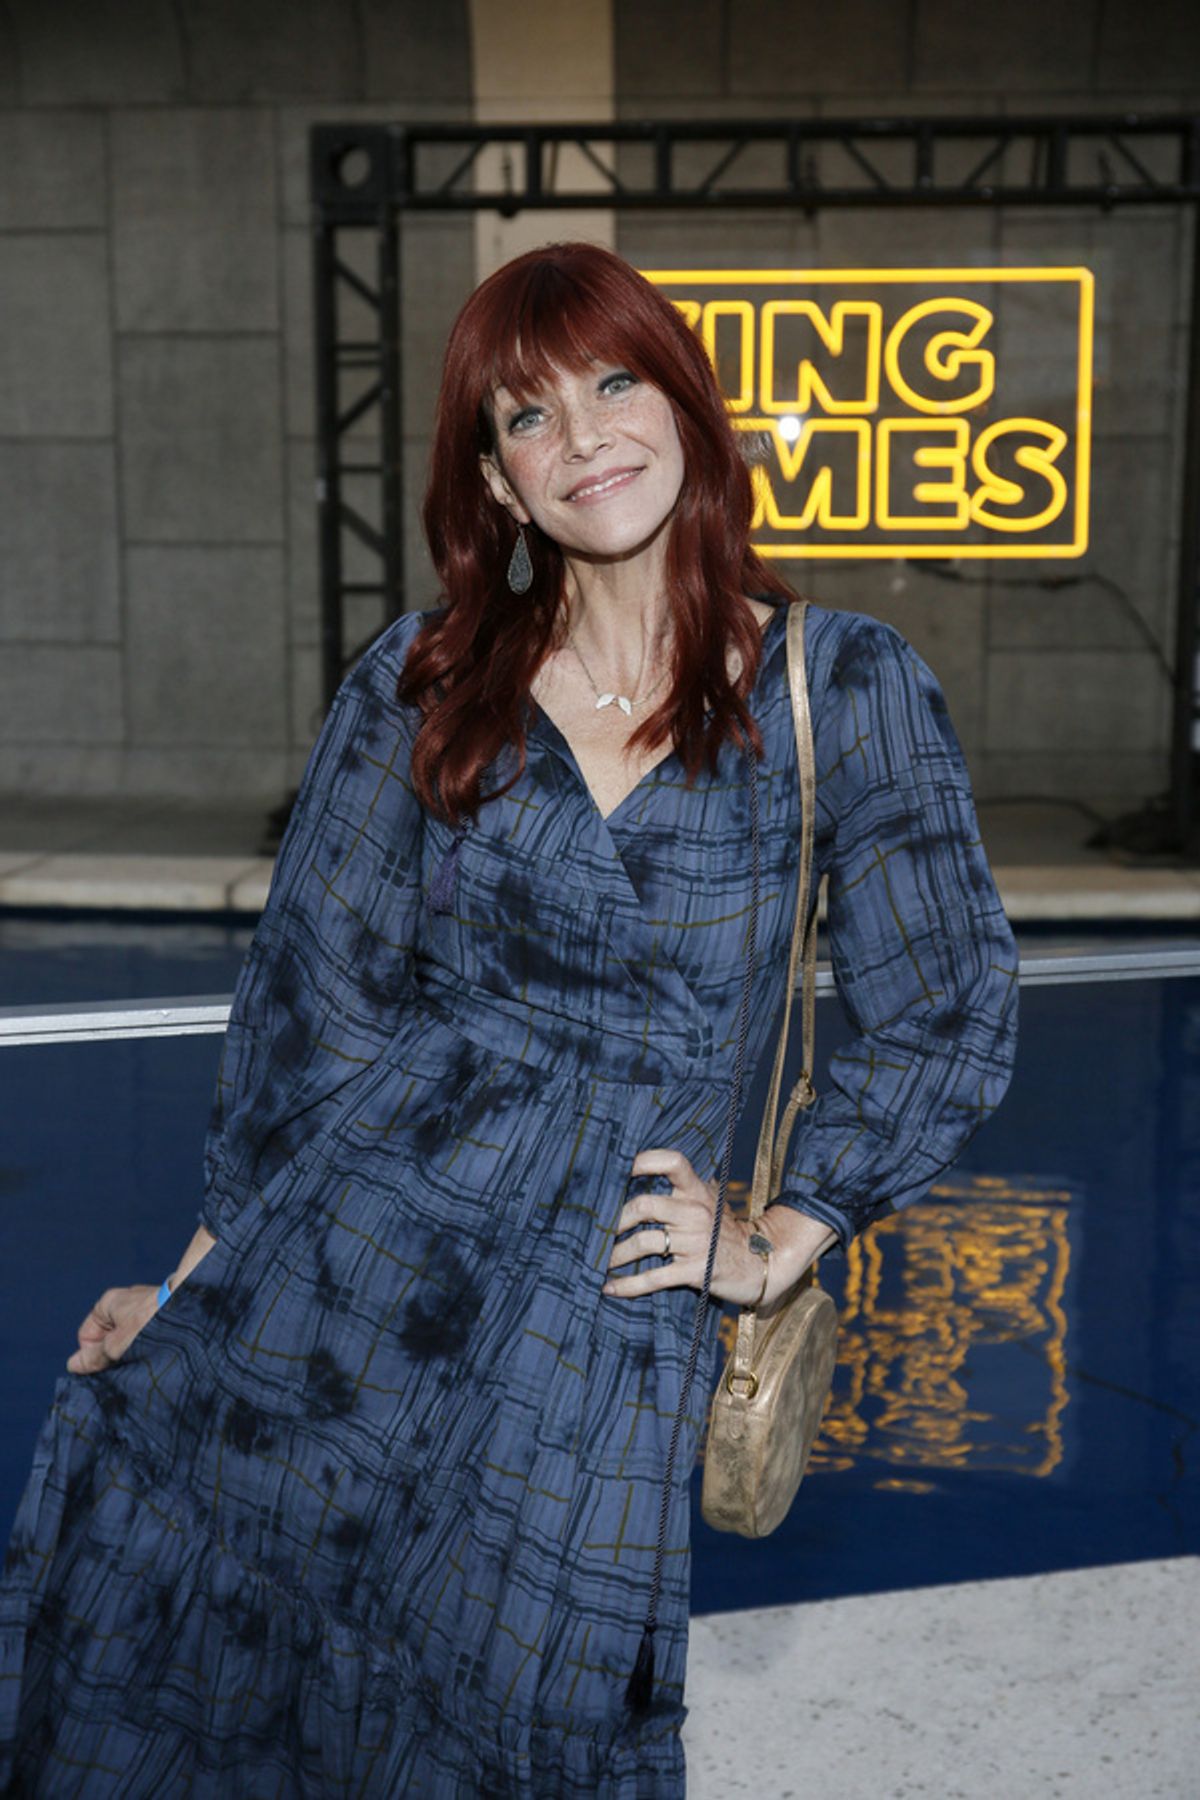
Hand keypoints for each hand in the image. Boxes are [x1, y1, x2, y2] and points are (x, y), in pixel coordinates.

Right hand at [66, 1285, 160, 1374]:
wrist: (195, 1308)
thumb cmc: (153, 1322)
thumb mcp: (118, 1345)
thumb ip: (94, 1357)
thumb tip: (73, 1365)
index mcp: (109, 1303)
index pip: (87, 1336)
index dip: (93, 1354)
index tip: (106, 1365)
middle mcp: (127, 1302)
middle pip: (108, 1338)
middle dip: (114, 1355)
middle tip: (126, 1366)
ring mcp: (147, 1308)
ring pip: (129, 1338)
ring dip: (134, 1352)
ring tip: (145, 1360)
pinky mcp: (164, 1316)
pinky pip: (148, 1335)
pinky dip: (150, 1346)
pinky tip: (158, 1356)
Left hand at [602, 1147, 774, 1307]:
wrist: (761, 1265)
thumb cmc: (727, 1232)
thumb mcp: (711, 1203)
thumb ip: (685, 1190)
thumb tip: (646, 1173)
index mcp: (698, 1191)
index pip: (673, 1162)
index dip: (645, 1160)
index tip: (618, 1167)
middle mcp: (696, 1212)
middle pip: (645, 1205)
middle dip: (615, 1219)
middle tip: (597, 1230)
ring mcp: (697, 1241)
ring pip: (644, 1242)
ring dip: (616, 1254)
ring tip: (600, 1260)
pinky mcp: (695, 1270)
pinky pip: (654, 1277)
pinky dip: (628, 1285)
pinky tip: (610, 1288)